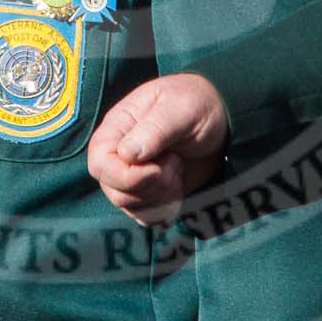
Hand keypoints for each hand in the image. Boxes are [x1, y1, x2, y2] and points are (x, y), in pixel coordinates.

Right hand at [86, 73, 228, 224]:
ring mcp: (133, 176)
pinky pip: (146, 216)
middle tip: (175, 163)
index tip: (157, 169)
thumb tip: (126, 154)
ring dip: (161, 196)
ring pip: (131, 206)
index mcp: (117, 128)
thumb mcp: (181, 108)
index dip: (125, 176)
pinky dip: (166, 208)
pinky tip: (179, 185)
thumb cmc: (197, 104)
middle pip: (114, 191)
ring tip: (178, 168)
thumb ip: (154, 129)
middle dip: (150, 187)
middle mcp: (118, 155)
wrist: (221, 120)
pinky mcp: (150, 192)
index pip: (100, 164)